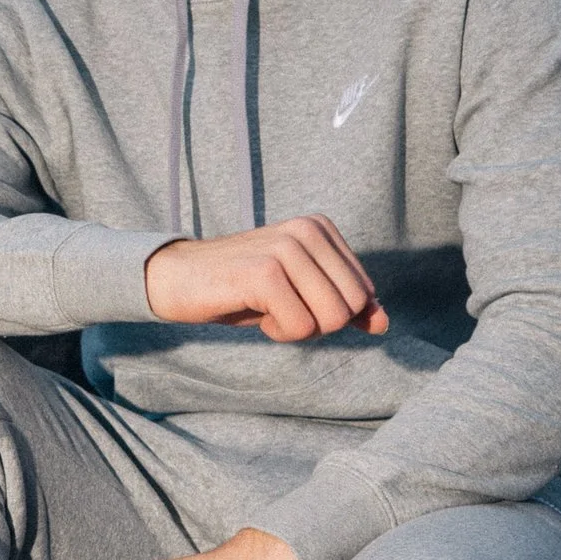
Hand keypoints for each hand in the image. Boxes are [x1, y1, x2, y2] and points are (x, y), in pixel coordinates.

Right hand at [144, 217, 387, 340]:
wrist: (177, 279)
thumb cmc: (240, 287)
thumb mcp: (299, 292)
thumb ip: (343, 303)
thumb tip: (383, 324)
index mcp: (320, 227)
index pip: (361, 293)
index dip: (328, 311)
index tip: (291, 297)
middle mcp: (307, 230)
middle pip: (349, 307)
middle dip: (317, 323)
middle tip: (278, 307)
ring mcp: (286, 249)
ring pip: (329, 319)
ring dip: (296, 328)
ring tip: (265, 307)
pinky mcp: (265, 273)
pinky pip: (299, 327)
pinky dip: (278, 332)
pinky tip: (252, 310)